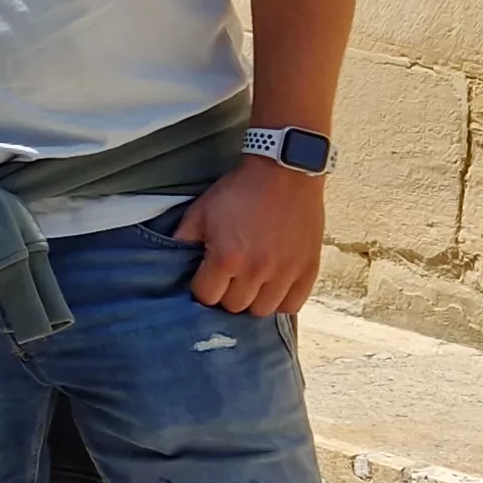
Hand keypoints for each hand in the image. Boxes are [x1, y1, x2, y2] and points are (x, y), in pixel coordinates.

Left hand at [172, 157, 325, 315]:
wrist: (285, 172)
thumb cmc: (241, 189)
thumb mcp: (203, 209)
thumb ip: (185, 236)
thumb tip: (175, 254)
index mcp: (226, 258)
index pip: (207, 296)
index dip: (203, 286)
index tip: (207, 276)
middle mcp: (256, 271)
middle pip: (233, 306)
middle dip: (226, 293)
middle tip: (229, 277)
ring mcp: (284, 273)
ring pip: (262, 310)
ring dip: (253, 299)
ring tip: (252, 282)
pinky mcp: (307, 270)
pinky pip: (291, 305)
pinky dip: (281, 301)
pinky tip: (274, 287)